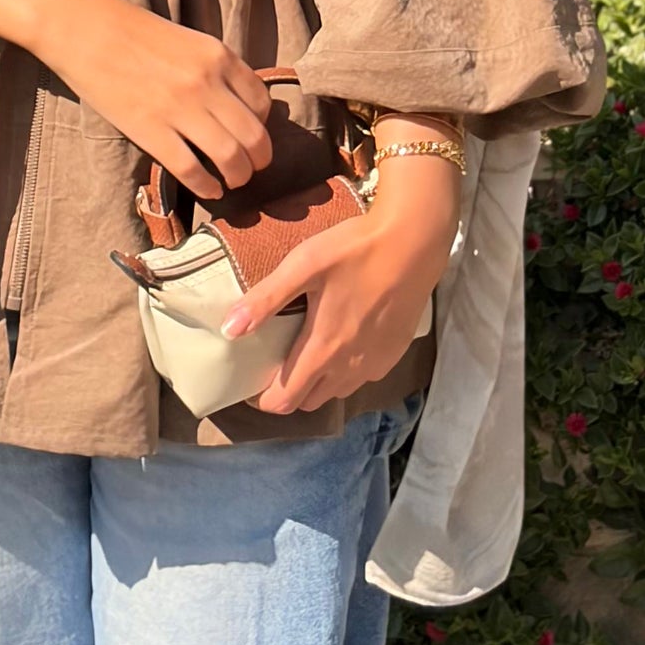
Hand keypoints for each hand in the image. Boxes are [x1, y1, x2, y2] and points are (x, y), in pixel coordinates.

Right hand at [0, 0, 272, 201]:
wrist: (87, 30)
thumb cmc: (134, 32)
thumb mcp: (188, 40)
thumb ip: (215, 69)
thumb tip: (235, 104)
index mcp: (218, 56)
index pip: (261, 101)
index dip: (262, 123)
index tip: (253, 132)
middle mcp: (207, 83)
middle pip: (254, 135)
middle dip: (259, 159)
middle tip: (253, 167)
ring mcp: (180, 109)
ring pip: (231, 158)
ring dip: (239, 176)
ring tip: (234, 180)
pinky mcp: (151, 132)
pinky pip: (192, 170)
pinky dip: (207, 186)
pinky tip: (209, 189)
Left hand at [222, 154, 459, 415]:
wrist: (414, 243)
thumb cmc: (355, 250)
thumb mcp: (304, 264)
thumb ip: (267, 298)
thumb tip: (230, 329)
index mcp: (323, 349)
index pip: (285, 401)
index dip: (262, 398)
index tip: (251, 380)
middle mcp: (349, 368)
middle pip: (309, 401)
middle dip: (288, 390)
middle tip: (278, 358)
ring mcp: (375, 364)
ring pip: (337, 392)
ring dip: (318, 382)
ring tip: (309, 348)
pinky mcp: (394, 354)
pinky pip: (361, 378)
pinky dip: (345, 371)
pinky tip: (345, 338)